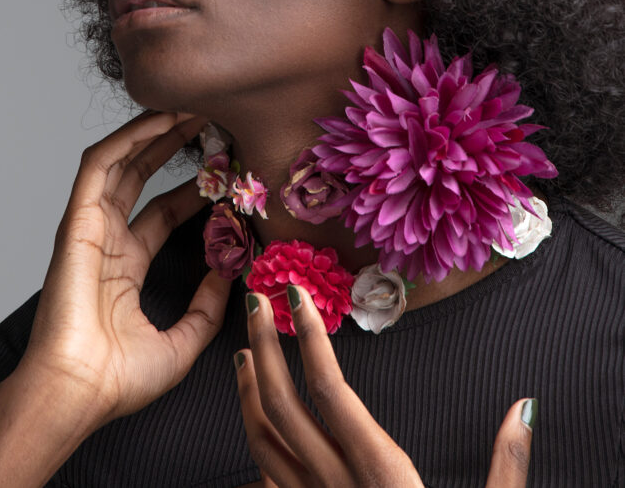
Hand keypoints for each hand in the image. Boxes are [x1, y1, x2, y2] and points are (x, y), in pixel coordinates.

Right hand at [19, 110, 231, 429]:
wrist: (77, 393)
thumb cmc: (118, 380)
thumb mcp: (182, 341)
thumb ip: (207, 307)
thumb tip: (230, 273)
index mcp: (125, 267)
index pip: (163, 211)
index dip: (194, 188)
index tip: (226, 170)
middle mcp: (107, 240)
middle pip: (143, 177)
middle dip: (175, 148)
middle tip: (210, 123)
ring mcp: (90, 228)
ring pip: (121, 162)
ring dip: (154, 132)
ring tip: (190, 109)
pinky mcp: (76, 220)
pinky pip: (99, 166)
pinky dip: (127, 138)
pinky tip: (160, 119)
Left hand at [235, 285, 534, 487]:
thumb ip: (507, 466)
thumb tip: (524, 407)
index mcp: (382, 476)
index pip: (332, 390)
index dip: (310, 338)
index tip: (296, 297)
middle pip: (285, 405)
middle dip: (265, 347)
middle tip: (255, 301)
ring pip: (262, 441)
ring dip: (247, 390)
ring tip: (243, 351)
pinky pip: (264, 480)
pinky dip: (253, 441)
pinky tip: (254, 421)